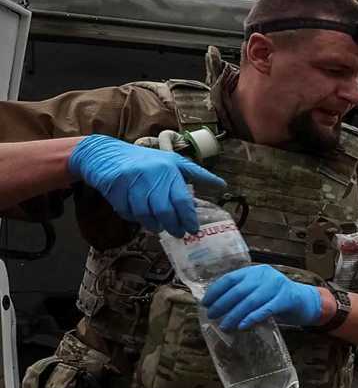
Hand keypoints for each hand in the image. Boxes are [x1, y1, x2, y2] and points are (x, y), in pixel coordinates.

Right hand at [67, 135, 225, 237]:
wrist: (104, 153)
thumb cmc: (145, 161)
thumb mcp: (173, 162)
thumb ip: (197, 174)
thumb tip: (222, 186)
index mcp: (168, 168)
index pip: (181, 199)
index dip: (188, 217)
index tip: (193, 229)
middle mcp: (150, 174)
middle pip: (164, 210)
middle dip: (173, 226)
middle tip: (178, 233)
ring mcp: (131, 180)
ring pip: (144, 214)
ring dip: (153, 225)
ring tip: (159, 228)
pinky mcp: (114, 187)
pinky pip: (127, 211)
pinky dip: (134, 218)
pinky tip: (139, 217)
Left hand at [203, 265, 325, 329]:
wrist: (307, 301)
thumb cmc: (278, 298)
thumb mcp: (260, 290)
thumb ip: (244, 294)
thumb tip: (217, 306)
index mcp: (256, 271)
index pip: (230, 278)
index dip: (216, 291)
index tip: (205, 303)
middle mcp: (265, 275)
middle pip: (238, 290)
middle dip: (222, 304)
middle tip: (211, 316)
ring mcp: (277, 286)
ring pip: (250, 301)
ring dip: (234, 315)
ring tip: (224, 326)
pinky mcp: (286, 299)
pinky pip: (265, 310)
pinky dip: (251, 318)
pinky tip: (242, 326)